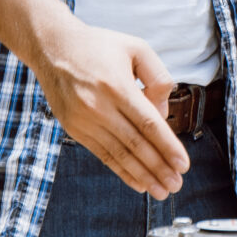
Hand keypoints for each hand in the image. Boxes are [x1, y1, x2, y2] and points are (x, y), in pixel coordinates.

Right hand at [31, 10, 190, 197]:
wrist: (53, 47)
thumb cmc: (99, 46)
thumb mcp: (137, 48)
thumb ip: (158, 78)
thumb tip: (163, 113)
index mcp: (117, 86)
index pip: (148, 124)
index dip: (167, 147)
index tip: (183, 164)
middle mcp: (99, 106)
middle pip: (135, 144)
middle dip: (158, 168)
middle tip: (176, 184)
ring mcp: (84, 120)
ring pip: (119, 154)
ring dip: (142, 175)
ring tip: (161, 190)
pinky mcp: (74, 128)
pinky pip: (102, 154)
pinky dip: (121, 171)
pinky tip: (137, 182)